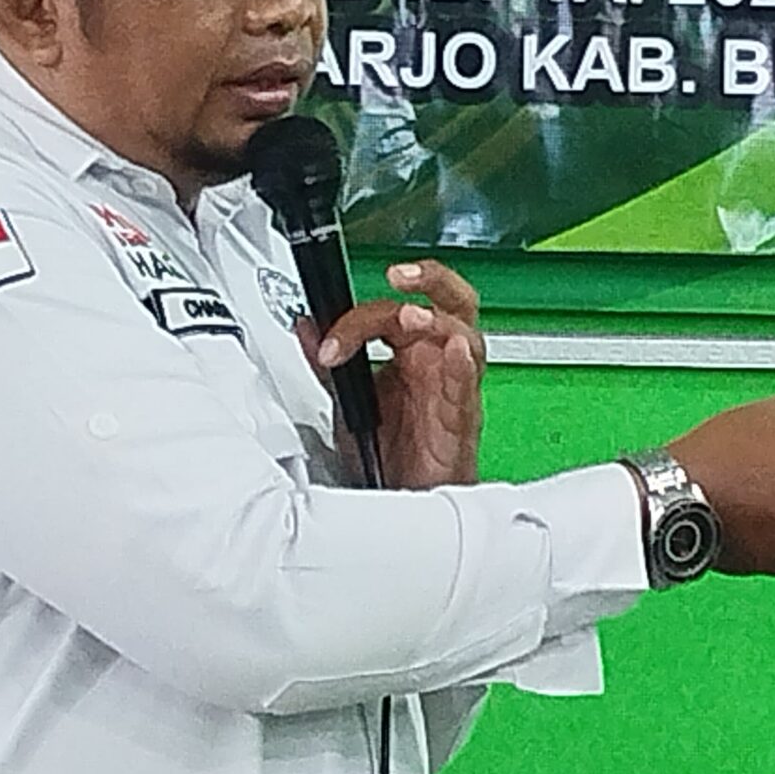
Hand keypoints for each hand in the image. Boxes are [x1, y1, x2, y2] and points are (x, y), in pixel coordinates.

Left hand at [312, 261, 484, 488]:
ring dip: (439, 320)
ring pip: (465, 334)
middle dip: (429, 279)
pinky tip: (456, 352)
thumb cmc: (391, 451)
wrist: (402, 497)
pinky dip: (463, 366)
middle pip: (450, 300)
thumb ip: (328, 361)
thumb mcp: (346, 400)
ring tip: (411, 317)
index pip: (390, 311)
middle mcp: (436, 360)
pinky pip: (468, 387)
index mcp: (412, 349)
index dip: (355, 320)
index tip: (327, 346)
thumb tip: (306, 325)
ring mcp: (452, 386)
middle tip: (399, 276)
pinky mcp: (461, 419)